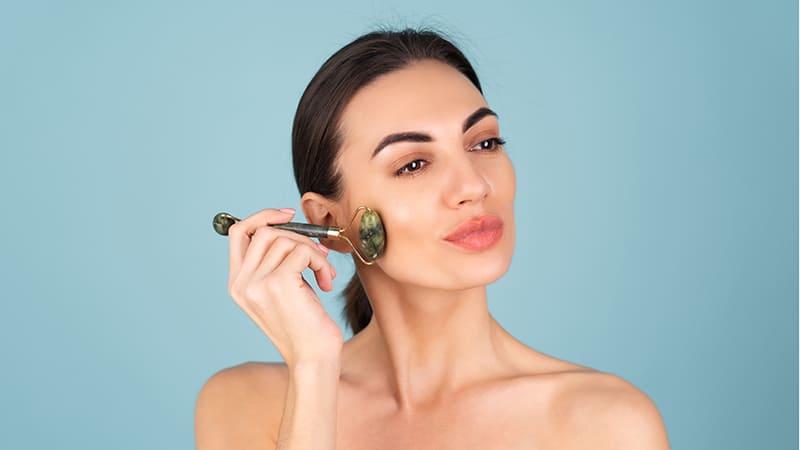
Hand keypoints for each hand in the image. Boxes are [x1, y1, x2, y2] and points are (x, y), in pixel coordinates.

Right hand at [226, 208, 342, 366]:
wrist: (313, 358)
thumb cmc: (304, 325)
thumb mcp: (282, 290)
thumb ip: (276, 261)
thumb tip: (290, 225)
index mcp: (237, 284)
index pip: (237, 233)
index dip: (261, 217)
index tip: (287, 215)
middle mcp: (241, 283)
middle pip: (264, 231)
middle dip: (298, 236)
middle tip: (318, 255)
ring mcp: (257, 283)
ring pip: (287, 240)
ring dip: (314, 253)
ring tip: (325, 274)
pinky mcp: (279, 283)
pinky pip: (303, 252)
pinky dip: (320, 262)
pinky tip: (326, 282)